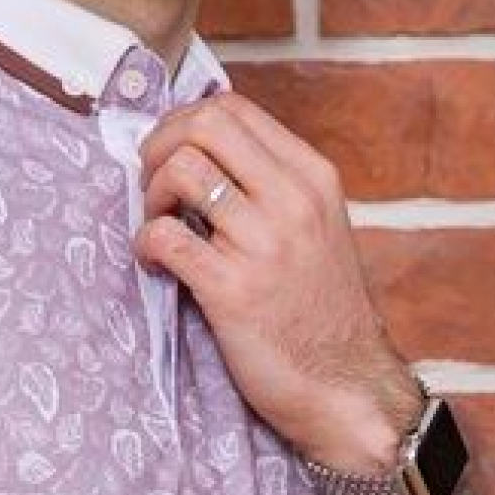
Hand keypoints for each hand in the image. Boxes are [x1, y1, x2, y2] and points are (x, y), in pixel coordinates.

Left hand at [133, 88, 424, 469]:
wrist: (348, 388)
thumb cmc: (323, 315)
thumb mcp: (317, 229)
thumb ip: (273, 189)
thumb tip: (206, 156)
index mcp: (312, 177)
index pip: (233, 107)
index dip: (183, 122)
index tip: (170, 156)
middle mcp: (292, 199)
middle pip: (204, 123)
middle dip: (159, 146)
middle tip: (152, 187)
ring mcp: (264, 242)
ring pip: (181, 169)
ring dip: (150, 197)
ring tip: (158, 229)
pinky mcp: (232, 289)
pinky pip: (166, 236)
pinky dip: (146, 245)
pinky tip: (158, 266)